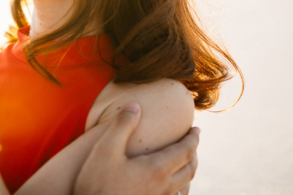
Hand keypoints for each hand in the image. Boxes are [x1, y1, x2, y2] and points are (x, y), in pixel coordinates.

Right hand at [74, 103, 198, 194]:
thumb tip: (135, 105)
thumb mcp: (106, 148)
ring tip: (185, 161)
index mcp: (157, 169)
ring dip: (189, 169)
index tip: (196, 129)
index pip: (185, 151)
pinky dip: (180, 186)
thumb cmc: (96, 182)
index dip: (193, 138)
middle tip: (192, 141)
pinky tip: (171, 185)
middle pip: (189, 168)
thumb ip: (122, 125)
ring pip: (184, 185)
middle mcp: (163, 186)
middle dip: (194, 152)